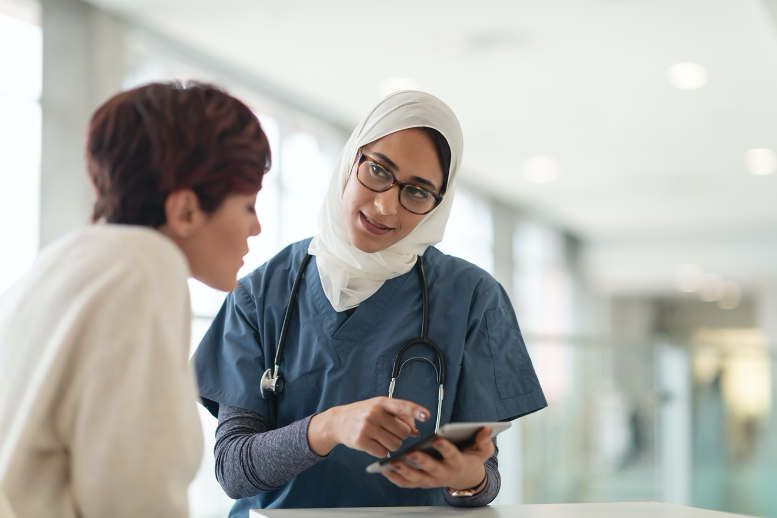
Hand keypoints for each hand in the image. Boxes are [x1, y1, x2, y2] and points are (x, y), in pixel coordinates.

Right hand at [308, 397, 428, 456]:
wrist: (337, 421)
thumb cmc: (364, 414)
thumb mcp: (380, 409)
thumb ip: (400, 417)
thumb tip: (416, 432)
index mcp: (382, 402)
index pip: (402, 406)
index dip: (416, 411)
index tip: (426, 416)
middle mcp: (375, 413)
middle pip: (403, 432)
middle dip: (400, 435)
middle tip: (389, 431)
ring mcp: (367, 427)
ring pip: (395, 444)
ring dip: (392, 444)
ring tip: (380, 437)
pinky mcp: (361, 441)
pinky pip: (383, 452)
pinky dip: (381, 451)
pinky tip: (373, 443)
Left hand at [381, 426, 493, 490]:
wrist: (464, 477)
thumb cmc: (470, 459)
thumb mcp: (482, 451)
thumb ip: (484, 440)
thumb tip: (486, 428)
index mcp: (458, 464)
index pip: (452, 456)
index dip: (446, 448)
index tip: (438, 439)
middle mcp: (443, 474)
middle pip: (431, 469)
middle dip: (421, 461)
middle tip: (410, 452)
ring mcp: (431, 480)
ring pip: (416, 478)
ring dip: (404, 471)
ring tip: (392, 462)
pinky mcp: (421, 483)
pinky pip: (406, 483)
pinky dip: (395, 478)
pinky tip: (384, 469)